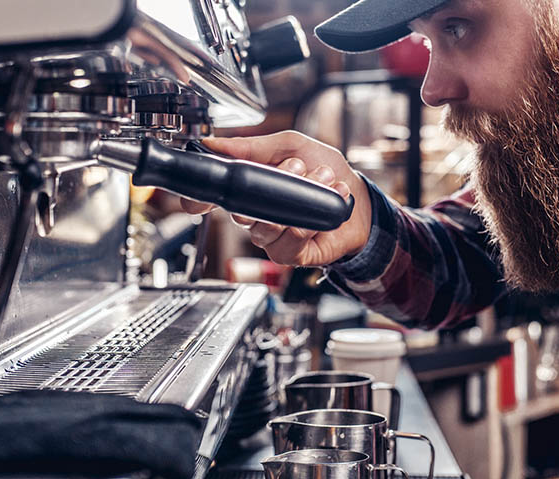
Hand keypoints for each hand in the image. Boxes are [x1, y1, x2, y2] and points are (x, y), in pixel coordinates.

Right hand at [180, 131, 372, 266]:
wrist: (361, 200)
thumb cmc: (328, 173)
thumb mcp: (292, 145)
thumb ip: (254, 145)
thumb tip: (216, 144)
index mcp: (250, 188)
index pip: (210, 200)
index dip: (197, 199)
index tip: (197, 194)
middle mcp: (255, 216)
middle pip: (242, 209)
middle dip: (276, 181)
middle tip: (300, 166)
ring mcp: (271, 237)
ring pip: (265, 226)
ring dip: (298, 198)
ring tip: (323, 180)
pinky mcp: (290, 255)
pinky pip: (287, 243)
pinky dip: (308, 223)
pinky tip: (328, 205)